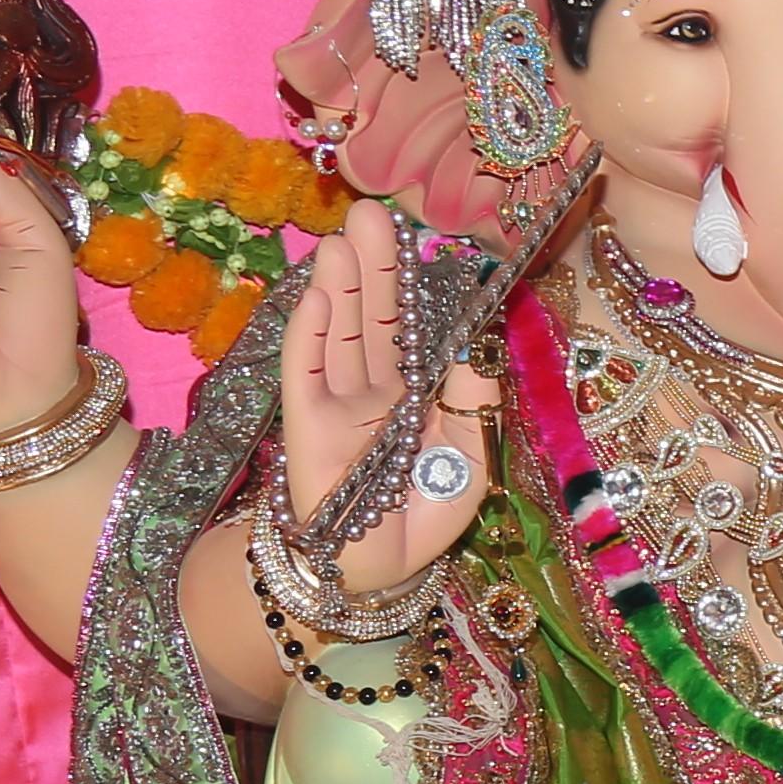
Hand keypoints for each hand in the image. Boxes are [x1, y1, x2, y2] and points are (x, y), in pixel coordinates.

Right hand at [278, 197, 501, 601]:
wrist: (383, 569)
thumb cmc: (427, 514)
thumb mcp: (471, 456)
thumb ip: (473, 402)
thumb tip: (476, 348)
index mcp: (417, 393)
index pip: (414, 328)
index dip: (411, 286)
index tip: (416, 237)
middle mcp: (376, 390)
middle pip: (374, 319)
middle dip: (373, 268)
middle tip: (370, 213)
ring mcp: (338, 404)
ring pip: (340, 335)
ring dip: (339, 287)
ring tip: (342, 239)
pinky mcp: (306, 425)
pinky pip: (306, 372)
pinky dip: (310, 333)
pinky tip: (315, 296)